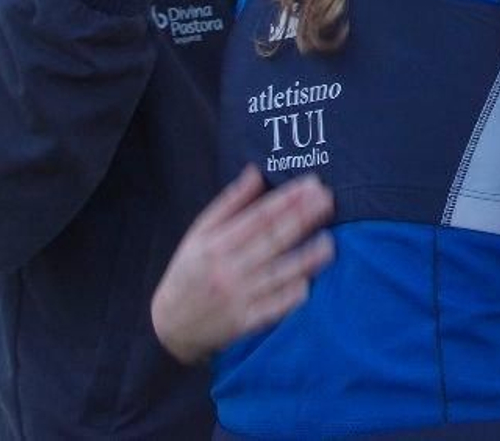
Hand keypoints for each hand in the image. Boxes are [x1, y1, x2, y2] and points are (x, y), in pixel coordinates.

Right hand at [150, 166, 333, 364]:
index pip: (258, 217)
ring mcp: (238, 297)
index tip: (312, 184)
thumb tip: (255, 171)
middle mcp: (228, 269)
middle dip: (303, 218)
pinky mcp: (245, 322)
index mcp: (216, 244)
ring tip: (329, 241)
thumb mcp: (199, 234)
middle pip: (272, 240)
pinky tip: (309, 282)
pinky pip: (274, 307)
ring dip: (306, 258)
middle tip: (329, 201)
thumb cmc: (189, 273)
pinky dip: (291, 295)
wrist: (169, 327)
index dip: (287, 199)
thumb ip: (229, 204)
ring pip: (278, 274)